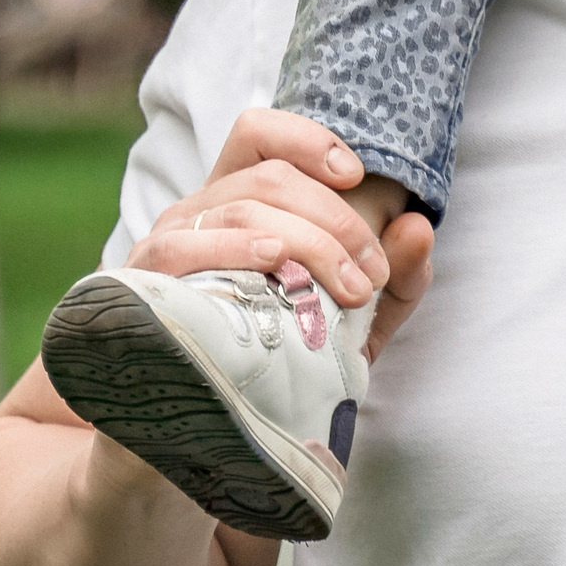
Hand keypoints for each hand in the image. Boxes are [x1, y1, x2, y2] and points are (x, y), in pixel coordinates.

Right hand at [129, 105, 433, 355]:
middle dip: (334, 218)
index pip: (258, 133)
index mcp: (235, 202)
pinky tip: (274, 264)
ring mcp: (165, 246)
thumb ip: (391, 280)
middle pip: (269, 176)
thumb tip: (420, 226)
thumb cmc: (275, 363)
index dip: (308, 139)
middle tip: (370, 274)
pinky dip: (236, 247)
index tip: (356, 175)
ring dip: (307, 241)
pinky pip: (184, 248)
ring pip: (240, 207)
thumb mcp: (349, 324)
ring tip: (348, 287)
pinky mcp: (144, 287)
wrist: (192, 432)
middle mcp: (196, 212)